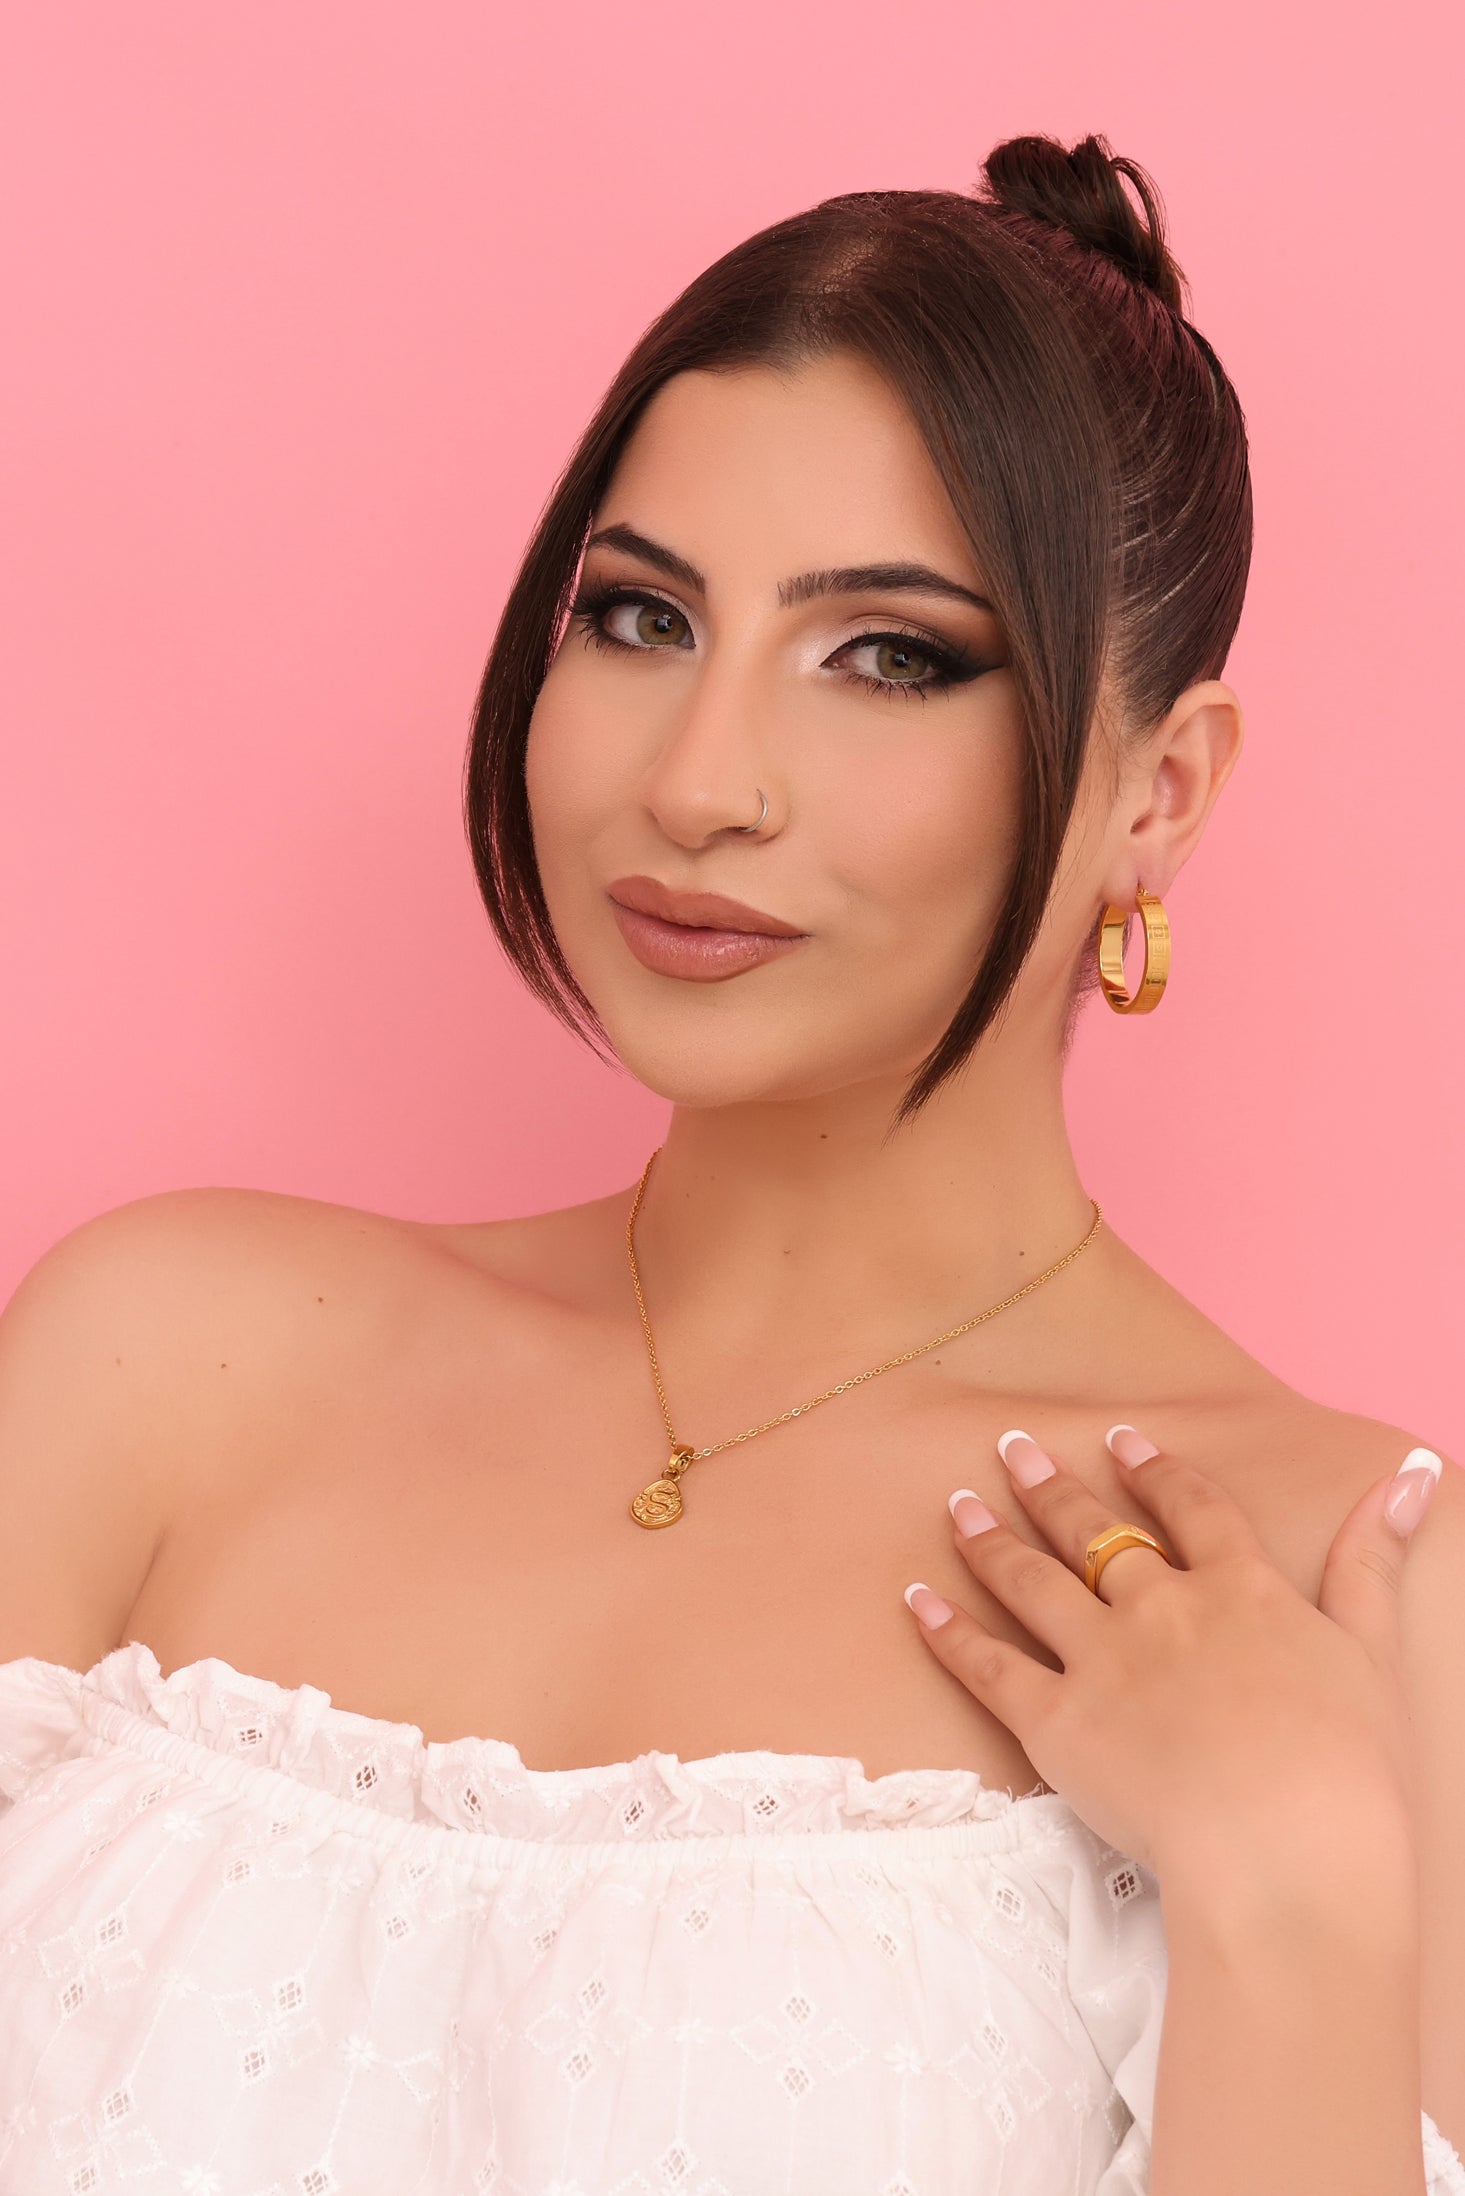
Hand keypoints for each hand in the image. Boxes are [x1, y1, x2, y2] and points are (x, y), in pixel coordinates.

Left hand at [902, 1425, 1444, 1882]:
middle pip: (1096, 1532)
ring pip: (1032, 1580)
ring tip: (957, 1504)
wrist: (1287, 1854)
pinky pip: (987, 1664)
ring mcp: (1103, 1661)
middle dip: (1049, 1486)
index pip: (1193, 1509)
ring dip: (990, 1537)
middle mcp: (1163, 1607)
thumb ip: (1377, 1558)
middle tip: (1012, 1448)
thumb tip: (1416, 1470)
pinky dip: (946, 1629)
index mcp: (1242, 1590)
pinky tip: (916, 1599)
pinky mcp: (1055, 1723)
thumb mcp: (1375, 1650)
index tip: (1123, 1440)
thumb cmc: (1348, 1770)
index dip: (1156, 1470)